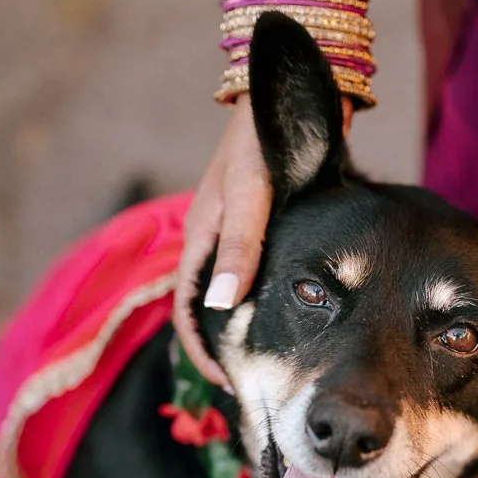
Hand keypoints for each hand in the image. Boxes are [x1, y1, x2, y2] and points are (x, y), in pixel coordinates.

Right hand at [173, 94, 353, 389]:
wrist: (285, 94)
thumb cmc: (262, 141)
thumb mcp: (250, 194)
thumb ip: (240, 247)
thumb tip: (224, 305)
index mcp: (201, 240)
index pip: (187, 312)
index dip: (202, 351)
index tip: (228, 382)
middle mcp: (214, 244)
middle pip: (209, 311)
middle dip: (224, 350)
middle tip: (255, 383)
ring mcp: (236, 237)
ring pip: (232, 297)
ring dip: (244, 330)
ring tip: (272, 360)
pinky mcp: (260, 229)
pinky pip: (254, 277)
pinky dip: (263, 305)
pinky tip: (290, 318)